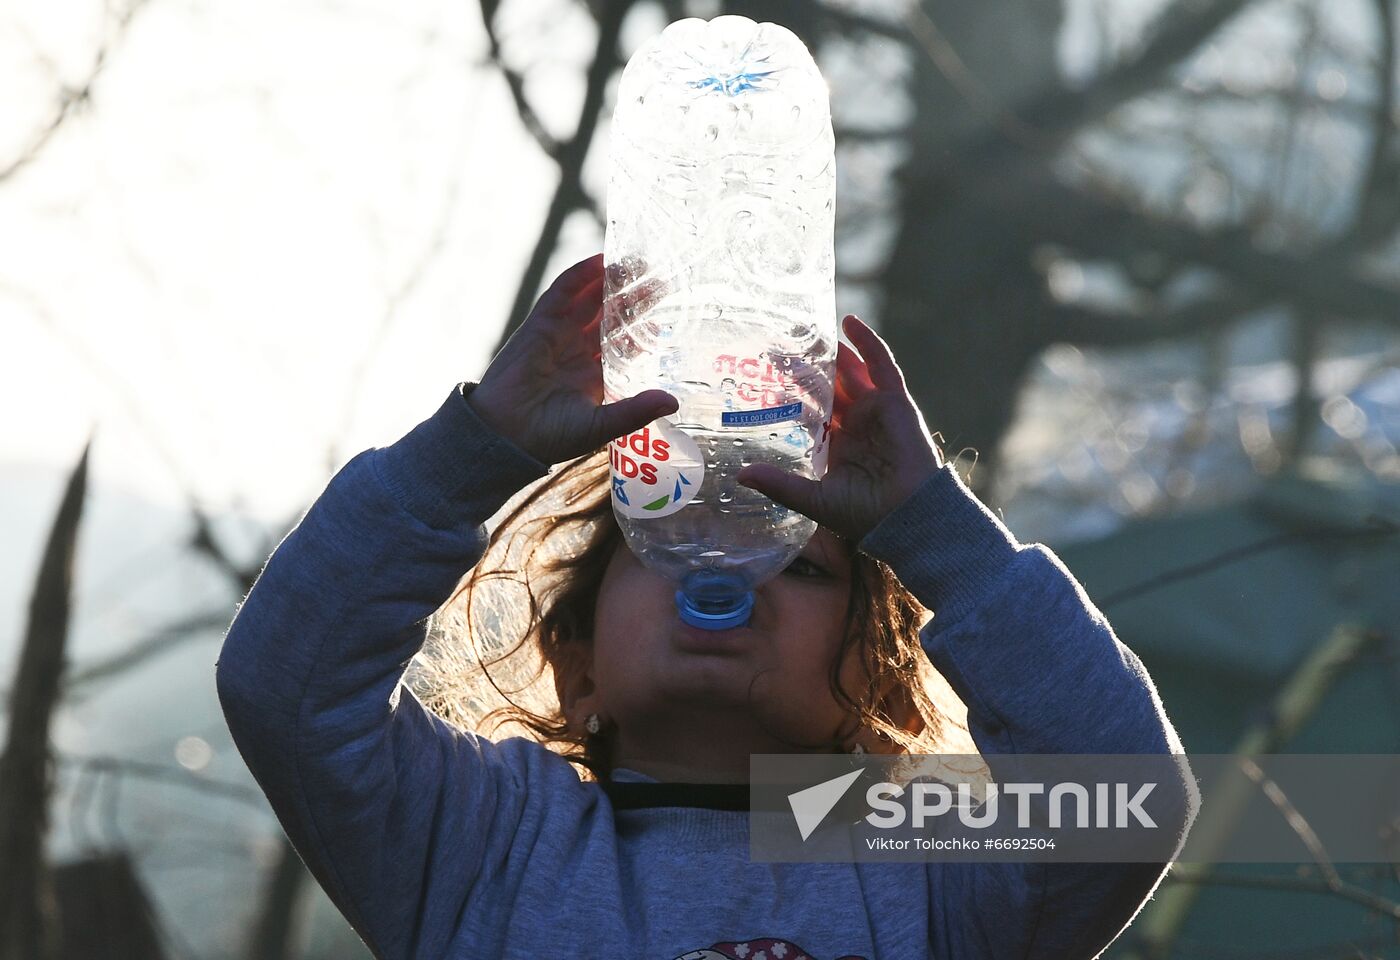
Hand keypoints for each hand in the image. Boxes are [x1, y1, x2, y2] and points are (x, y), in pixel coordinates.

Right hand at [468, 253, 677, 465]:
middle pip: (612, 316)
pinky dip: (580, 275)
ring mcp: (560, 334)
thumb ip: (635, 411)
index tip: (671, 313)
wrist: (506, 434)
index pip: (626, 343)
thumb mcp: (600, 426)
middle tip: (662, 281)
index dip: (645, 327)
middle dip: (635, 299)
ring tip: (639, 264)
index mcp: (596, 374)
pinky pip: (562, 293)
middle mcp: (580, 350)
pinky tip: (601, 260)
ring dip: (613, 281)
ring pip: (591, 299)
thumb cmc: (550, 436)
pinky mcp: (540, 323)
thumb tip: (673, 403)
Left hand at [736, 314, 944, 542]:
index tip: (762, 378)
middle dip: (805, 368)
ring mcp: (875, 410)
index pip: (810, 411)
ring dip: (830, 351)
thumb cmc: (864, 513)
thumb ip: (779, 484)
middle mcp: (855, 424)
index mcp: (837, 444)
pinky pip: (881, 366)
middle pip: (827, 386)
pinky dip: (867, 343)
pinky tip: (848, 322)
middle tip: (776, 348)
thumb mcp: (812, 499)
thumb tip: (740, 476)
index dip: (789, 395)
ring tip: (806, 330)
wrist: (905, 516)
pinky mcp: (895, 402)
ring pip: (849, 372)